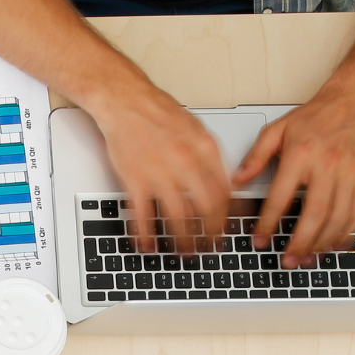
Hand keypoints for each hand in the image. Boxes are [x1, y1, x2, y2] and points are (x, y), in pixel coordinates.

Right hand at [88, 86, 228, 254]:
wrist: (126, 102)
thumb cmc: (158, 112)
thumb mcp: (197, 129)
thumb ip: (210, 157)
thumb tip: (223, 181)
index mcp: (205, 150)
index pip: (225, 191)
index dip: (228, 216)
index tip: (226, 228)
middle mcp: (186, 164)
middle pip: (207, 209)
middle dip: (211, 234)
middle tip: (210, 247)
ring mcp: (160, 174)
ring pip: (178, 218)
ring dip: (183, 240)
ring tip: (184, 252)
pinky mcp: (135, 181)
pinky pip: (143, 216)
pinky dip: (146, 235)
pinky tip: (148, 246)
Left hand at [234, 87, 354, 267]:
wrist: (352, 103)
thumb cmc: (314, 118)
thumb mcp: (276, 130)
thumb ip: (255, 157)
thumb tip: (237, 180)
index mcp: (301, 155)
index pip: (281, 197)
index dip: (269, 223)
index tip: (260, 240)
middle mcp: (327, 166)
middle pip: (314, 214)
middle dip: (301, 242)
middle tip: (288, 261)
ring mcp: (349, 174)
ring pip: (338, 217)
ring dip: (322, 243)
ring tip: (307, 258)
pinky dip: (345, 233)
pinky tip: (332, 245)